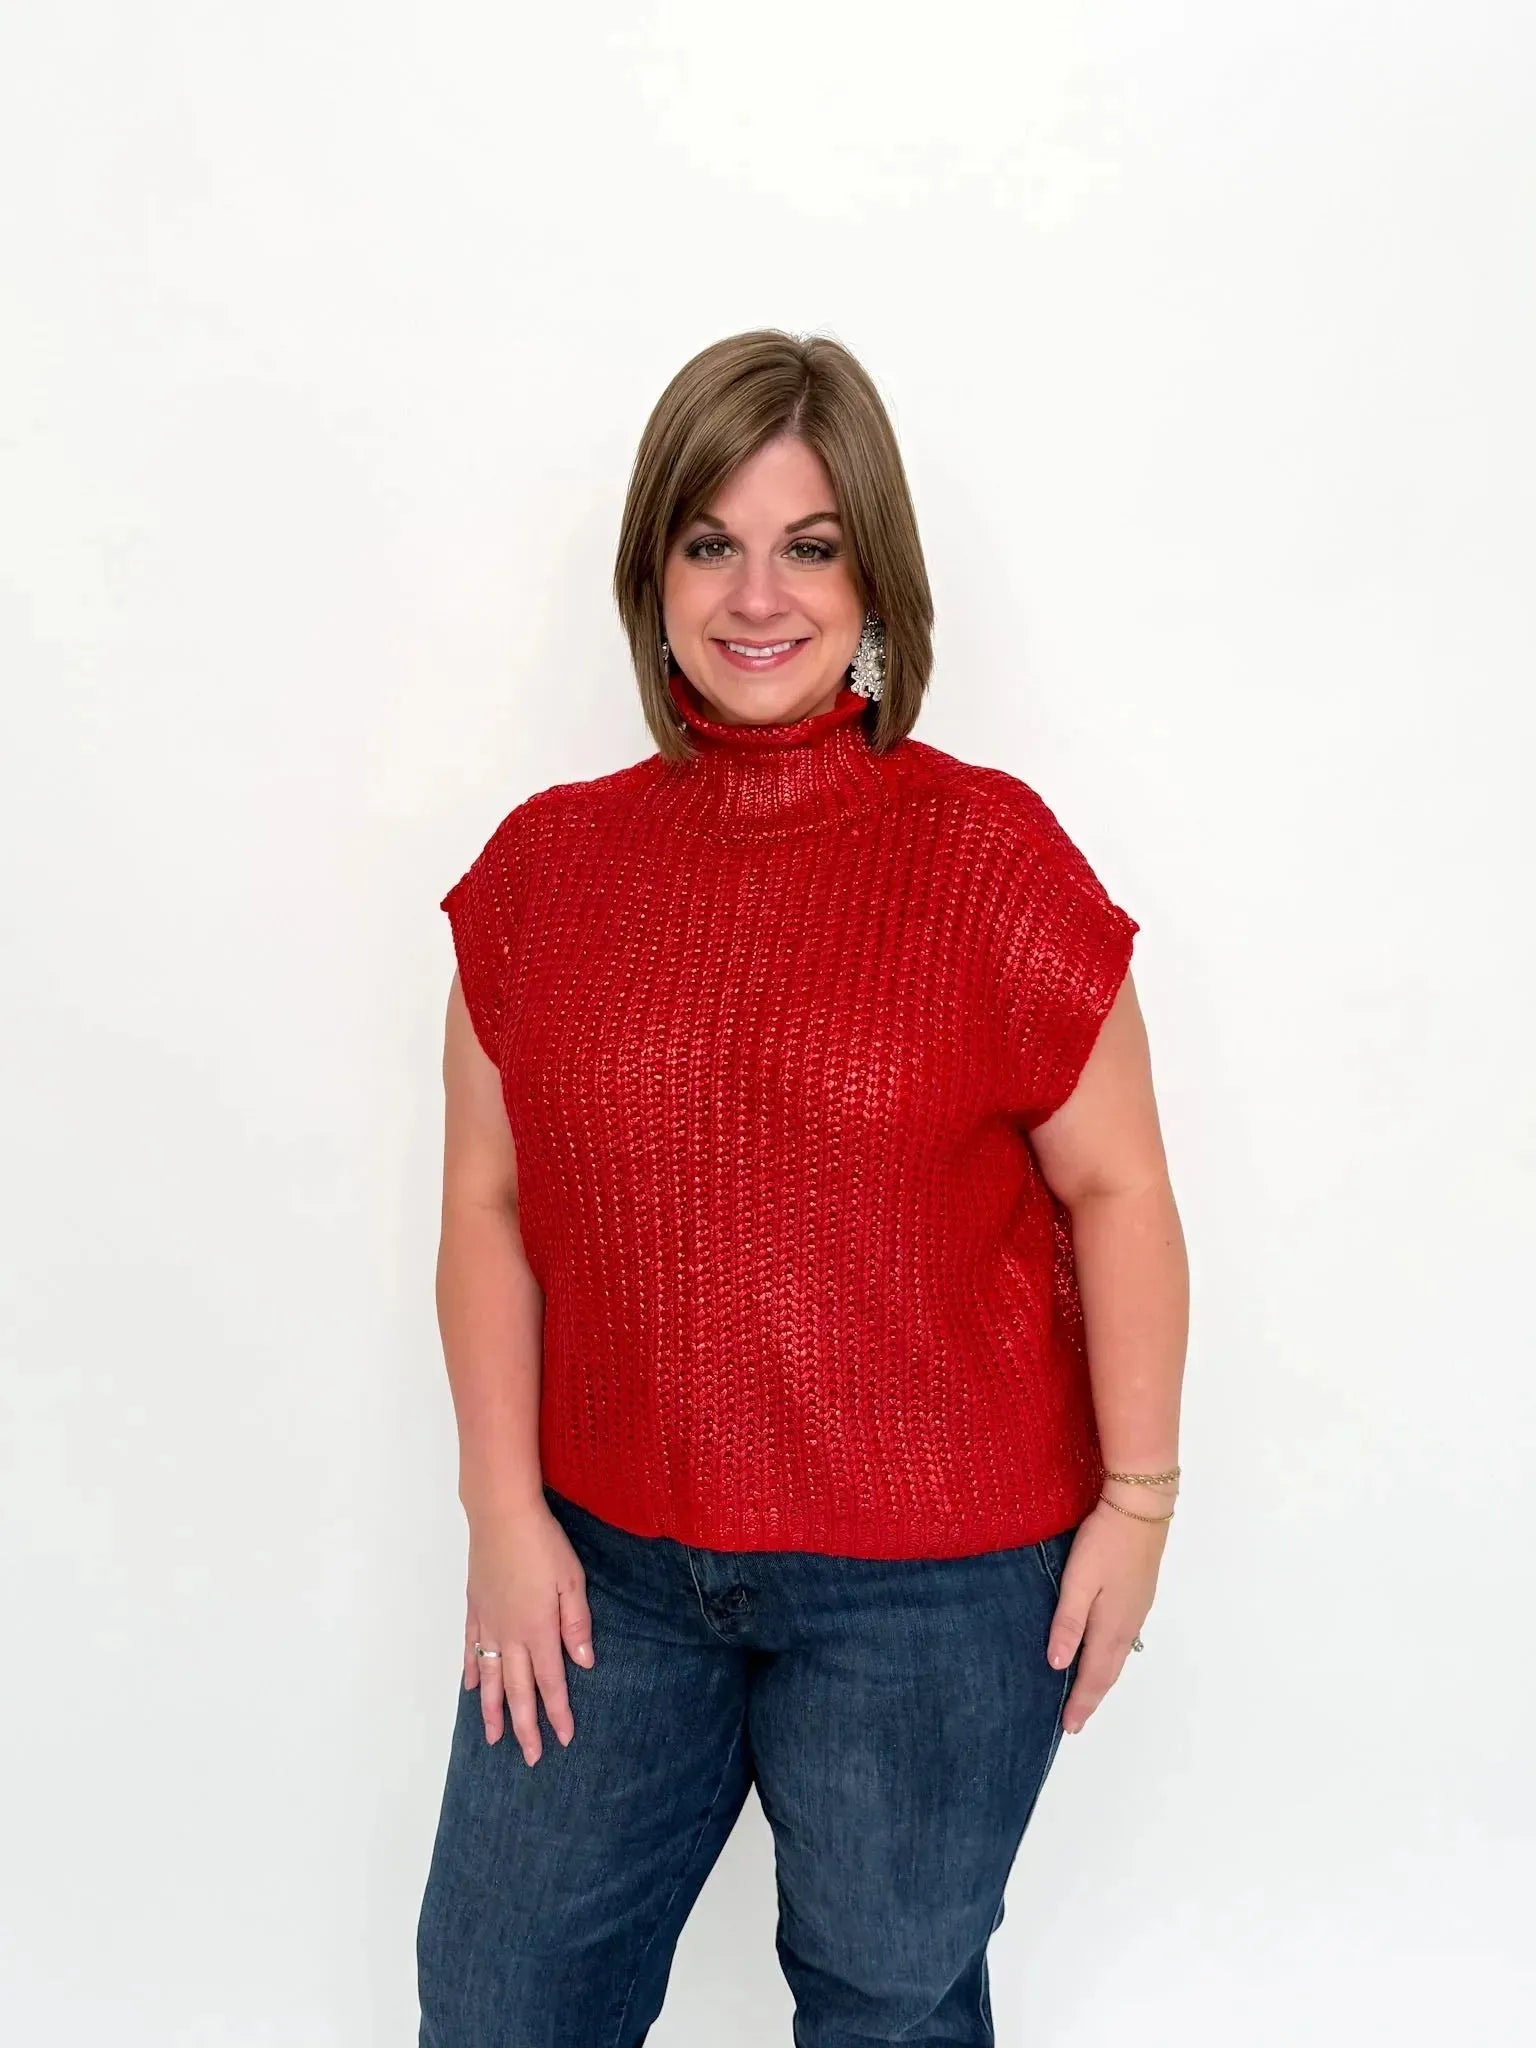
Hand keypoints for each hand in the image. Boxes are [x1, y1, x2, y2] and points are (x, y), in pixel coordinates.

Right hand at [463, 1498, 595, 1761]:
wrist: (502, 1515)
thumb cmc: (544, 1544)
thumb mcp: (572, 1580)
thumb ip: (576, 1623)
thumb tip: (584, 1662)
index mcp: (539, 1629)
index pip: (550, 1682)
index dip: (558, 1713)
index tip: (563, 1739)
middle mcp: (511, 1634)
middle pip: (518, 1690)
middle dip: (524, 1726)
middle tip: (530, 1757)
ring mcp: (488, 1623)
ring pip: (490, 1677)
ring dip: (492, 1710)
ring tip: (492, 1738)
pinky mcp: (474, 1608)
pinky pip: (471, 1648)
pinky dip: (472, 1670)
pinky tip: (472, 1687)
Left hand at [1046, 1491, 1170, 1734]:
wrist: (1141, 1508)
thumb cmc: (1105, 1542)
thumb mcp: (1079, 1580)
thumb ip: (1068, 1622)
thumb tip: (1057, 1665)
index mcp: (1111, 1626)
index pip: (1093, 1675)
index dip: (1081, 1702)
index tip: (1069, 1728)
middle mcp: (1128, 1625)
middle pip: (1109, 1671)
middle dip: (1092, 1697)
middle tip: (1077, 1720)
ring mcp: (1137, 1610)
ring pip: (1118, 1656)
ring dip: (1102, 1678)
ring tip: (1087, 1694)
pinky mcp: (1139, 1595)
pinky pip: (1123, 1640)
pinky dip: (1110, 1657)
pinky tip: (1102, 1652)